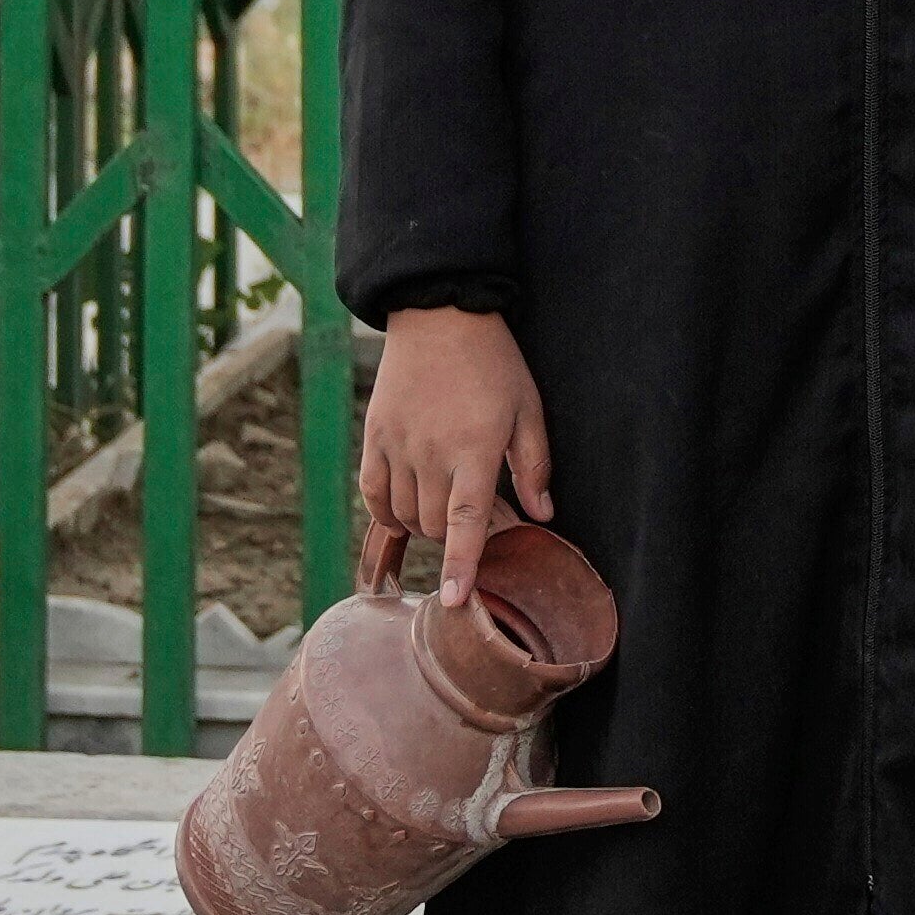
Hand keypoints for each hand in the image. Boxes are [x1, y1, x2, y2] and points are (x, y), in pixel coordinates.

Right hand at [356, 304, 552, 590]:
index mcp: (474, 448)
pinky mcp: (374, 435)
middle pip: (431, 524)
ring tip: (442, 503)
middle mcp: (430, 452)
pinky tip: (402, 511)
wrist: (439, 315)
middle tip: (473, 511)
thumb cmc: (493, 363)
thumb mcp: (528, 409)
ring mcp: (397, 444)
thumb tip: (542, 516)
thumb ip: (533, 466)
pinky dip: (385, 511)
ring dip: (421, 524)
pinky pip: (372, 492)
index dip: (461, 563)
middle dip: (450, 535)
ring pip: (401, 513)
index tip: (453, 599)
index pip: (465, 521)